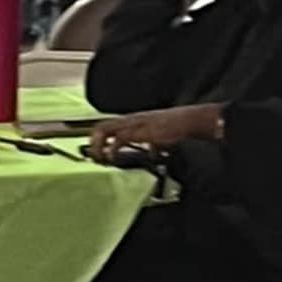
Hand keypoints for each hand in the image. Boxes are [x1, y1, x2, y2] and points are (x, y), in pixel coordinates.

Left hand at [86, 103, 221, 157]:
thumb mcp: (159, 137)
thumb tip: (152, 154)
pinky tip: (113, 159)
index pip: (107, 127)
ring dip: (98, 147)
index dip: (98, 141)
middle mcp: (129, 121)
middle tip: (95, 160)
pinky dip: (112, 150)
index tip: (97, 155)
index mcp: (132, 121)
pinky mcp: (138, 131)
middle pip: (100, 127)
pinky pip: (118, 139)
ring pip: (104, 130)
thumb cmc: (175, 127)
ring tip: (100, 161)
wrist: (187, 121)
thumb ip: (152, 145)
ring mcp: (132, 124)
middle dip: (93, 145)